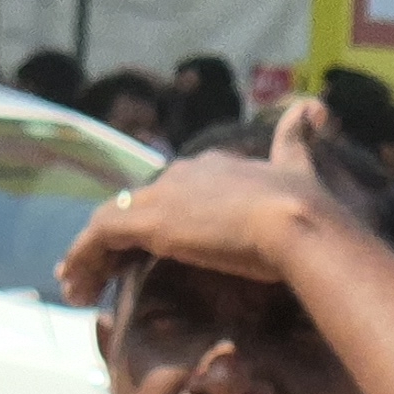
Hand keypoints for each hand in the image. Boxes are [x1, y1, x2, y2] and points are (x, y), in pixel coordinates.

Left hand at [54, 97, 354, 304]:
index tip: (145, 246)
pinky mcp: (148, 220)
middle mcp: (183, 174)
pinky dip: (82, 259)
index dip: (155, 216)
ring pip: (108, 220)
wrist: (297, 221)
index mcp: (214, 167)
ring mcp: (163, 195)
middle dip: (115, 236)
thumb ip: (299, 139)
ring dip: (89, 253)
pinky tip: (77, 286)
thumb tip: (316, 107)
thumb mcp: (302, 167)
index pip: (172, 190)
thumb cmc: (307, 208)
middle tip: (100, 269)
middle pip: (135, 204)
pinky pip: (98, 236)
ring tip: (77, 285)